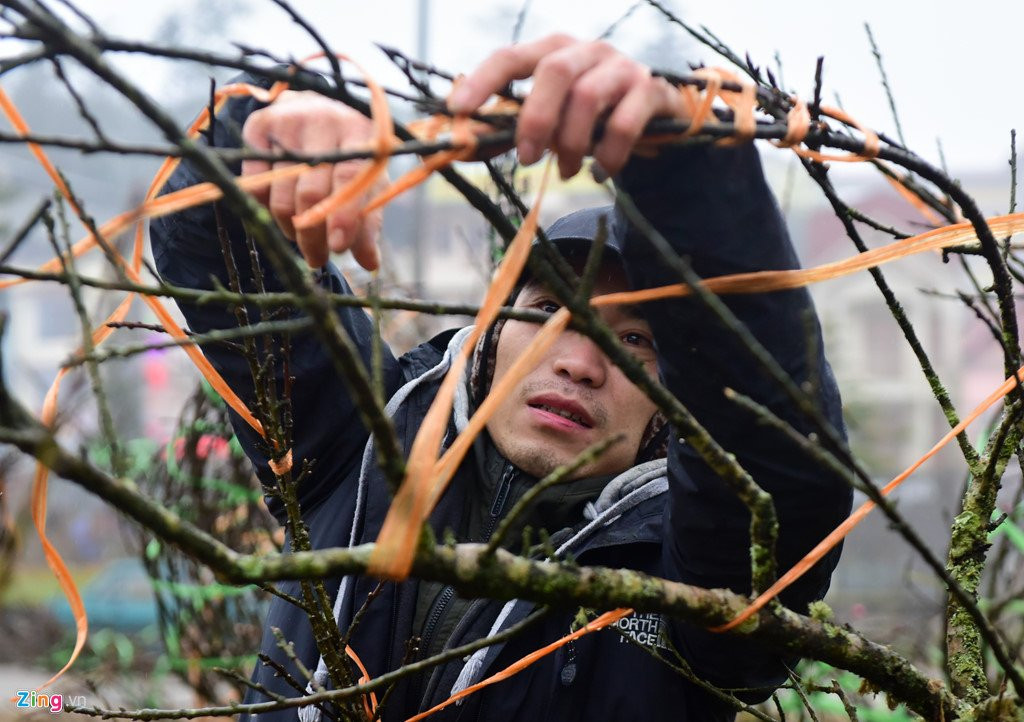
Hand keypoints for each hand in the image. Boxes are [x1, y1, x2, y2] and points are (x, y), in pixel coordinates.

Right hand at [241, 90, 384, 269]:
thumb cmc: (349, 155)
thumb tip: (369, 263)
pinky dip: (266, 208)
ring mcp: (288, 121)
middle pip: (311, 192)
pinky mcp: (258, 127)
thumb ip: (368, 221)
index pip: (349, 177)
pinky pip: (255, 184)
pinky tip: (280, 212)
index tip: (338, 247)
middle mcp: (323, 121)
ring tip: (300, 236)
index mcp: (360, 133)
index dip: (343, 216)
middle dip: (312, 235)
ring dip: (289, 227)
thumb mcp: (368, 183)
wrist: (316, 110)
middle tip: (316, 258)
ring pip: (280, 194)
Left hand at [447, 34, 688, 178]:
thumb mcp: (550, 116)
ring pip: (587, 97)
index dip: (483, 81)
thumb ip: (509, 128)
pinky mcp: (650, 90)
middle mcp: (587, 51)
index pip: (511, 57)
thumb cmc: (590, 114)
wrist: (656, 113)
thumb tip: (460, 147)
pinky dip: (607, 154)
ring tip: (564, 171)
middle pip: (554, 71)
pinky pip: (624, 123)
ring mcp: (621, 67)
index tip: (459, 110)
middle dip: (535, 119)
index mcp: (553, 51)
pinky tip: (601, 172)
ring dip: (570, 143)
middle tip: (526, 158)